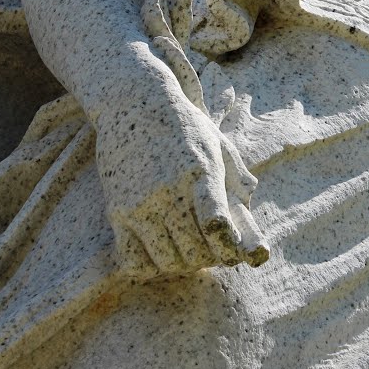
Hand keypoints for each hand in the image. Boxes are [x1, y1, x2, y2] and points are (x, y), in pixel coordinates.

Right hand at [95, 80, 268, 279]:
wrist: (133, 103)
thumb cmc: (182, 125)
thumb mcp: (216, 143)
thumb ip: (236, 173)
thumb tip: (250, 197)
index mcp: (201, 173)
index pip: (218, 226)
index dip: (229, 248)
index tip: (233, 250)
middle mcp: (170, 192)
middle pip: (195, 251)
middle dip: (209, 259)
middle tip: (211, 251)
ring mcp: (140, 204)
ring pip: (167, 261)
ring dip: (182, 264)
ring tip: (187, 250)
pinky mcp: (117, 211)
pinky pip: (134, 260)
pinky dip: (151, 265)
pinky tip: (160, 250)